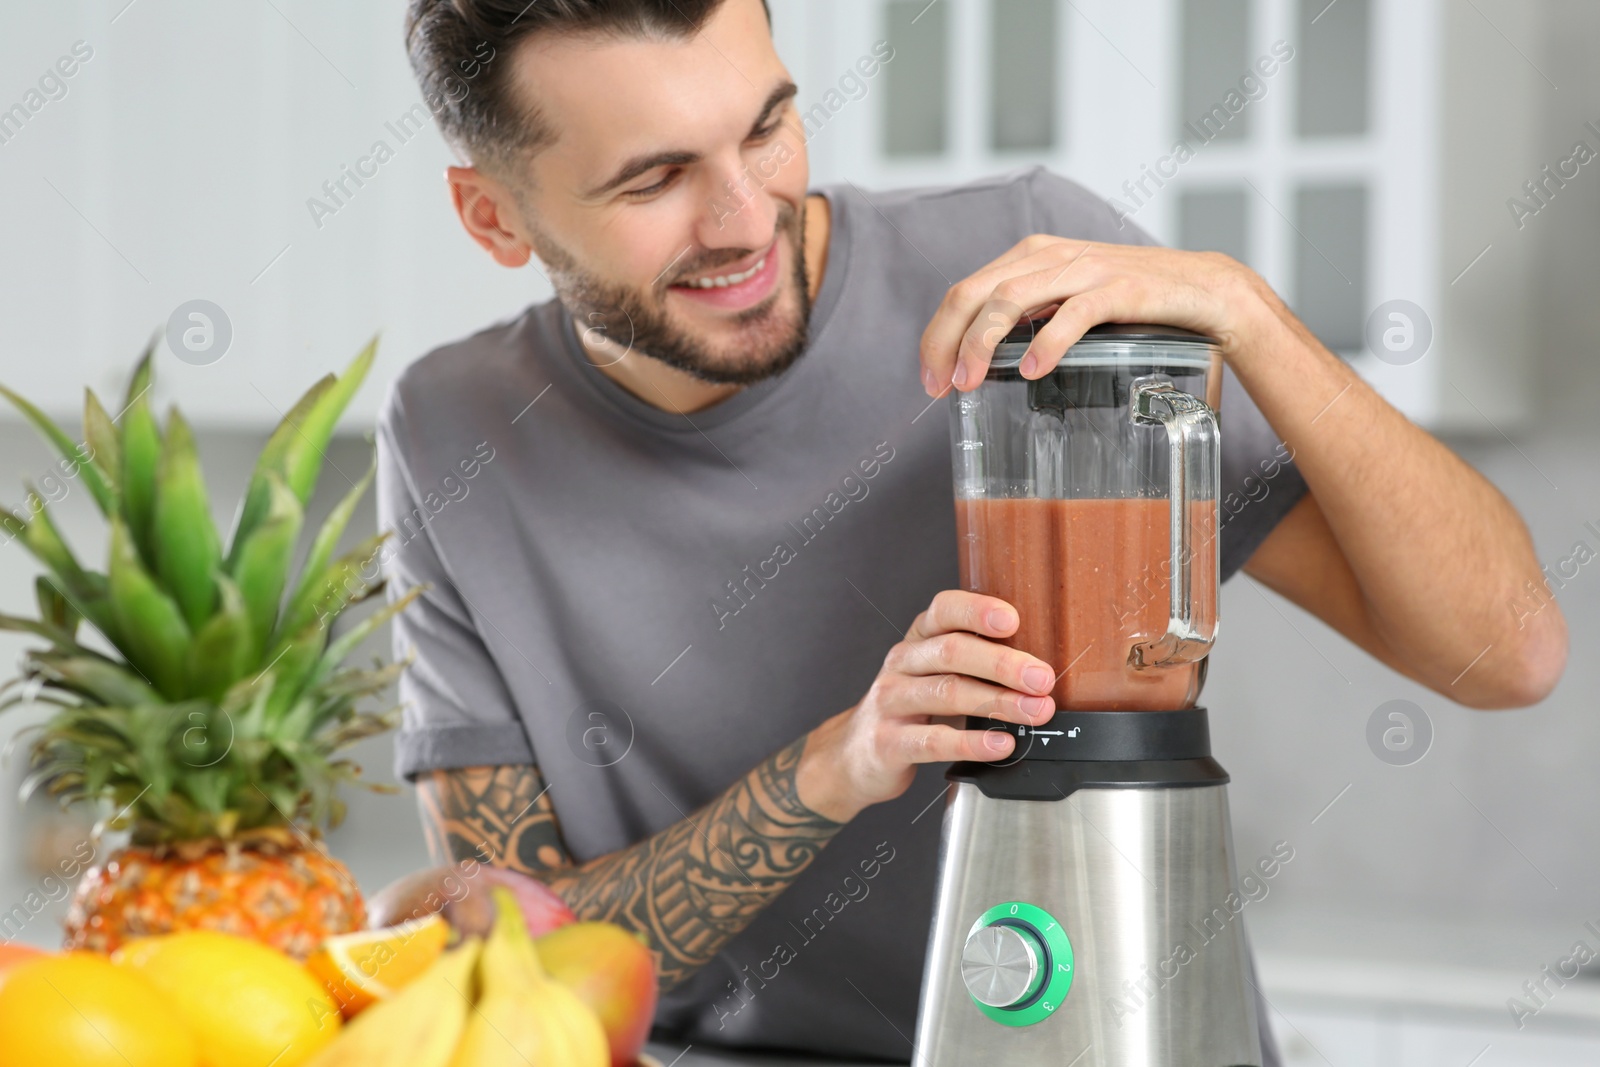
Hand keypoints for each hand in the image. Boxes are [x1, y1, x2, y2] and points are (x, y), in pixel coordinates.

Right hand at [796, 590, 1057, 822]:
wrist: (855, 755)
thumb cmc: (911, 708)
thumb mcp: (936, 674)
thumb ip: (976, 663)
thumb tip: (1041, 666)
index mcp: (919, 639)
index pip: (944, 610)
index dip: (977, 611)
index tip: (1013, 619)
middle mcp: (902, 663)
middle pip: (951, 651)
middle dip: (1002, 663)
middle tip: (1042, 678)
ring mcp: (891, 702)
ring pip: (946, 693)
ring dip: (998, 702)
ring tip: (1035, 712)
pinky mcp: (888, 742)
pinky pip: (933, 741)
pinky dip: (972, 742)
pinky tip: (1002, 744)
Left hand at [918, 235, 1264, 395]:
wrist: (1203, 289)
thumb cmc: (1130, 302)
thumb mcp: (1066, 299)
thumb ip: (1027, 315)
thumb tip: (977, 359)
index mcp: (1030, 256)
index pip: (964, 291)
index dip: (938, 335)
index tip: (929, 380)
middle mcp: (1050, 255)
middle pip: (975, 293)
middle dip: (947, 341)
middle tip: (939, 386)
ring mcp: (1085, 268)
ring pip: (1012, 298)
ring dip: (982, 342)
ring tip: (970, 381)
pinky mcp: (1121, 288)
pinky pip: (1074, 314)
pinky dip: (1047, 343)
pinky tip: (1030, 371)